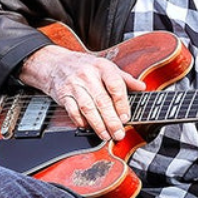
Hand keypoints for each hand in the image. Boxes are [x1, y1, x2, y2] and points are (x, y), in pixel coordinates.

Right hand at [19, 44, 145, 140]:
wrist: (56, 63)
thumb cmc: (86, 67)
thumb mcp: (107, 67)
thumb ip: (125, 78)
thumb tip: (142, 87)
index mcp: (103, 67)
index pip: (115, 86)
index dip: (122, 103)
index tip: (126, 117)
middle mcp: (88, 75)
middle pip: (102, 100)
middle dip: (111, 120)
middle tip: (118, 133)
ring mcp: (74, 85)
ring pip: (87, 108)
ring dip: (98, 124)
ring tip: (106, 135)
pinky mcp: (63, 95)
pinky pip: (72, 111)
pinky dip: (80, 121)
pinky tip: (87, 127)